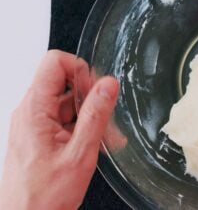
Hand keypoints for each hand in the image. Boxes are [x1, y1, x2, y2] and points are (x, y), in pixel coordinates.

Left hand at [0, 50, 119, 209]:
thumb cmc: (43, 197)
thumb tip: (107, 85)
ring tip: (104, 137)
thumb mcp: (79, 155)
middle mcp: (29, 112)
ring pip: (66, 102)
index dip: (80, 69)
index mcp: (34, 110)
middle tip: (104, 116)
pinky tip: (94, 144)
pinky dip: (81, 126)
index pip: (54, 62)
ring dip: (88, 114)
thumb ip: (95, 116)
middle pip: (62, 81)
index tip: (96, 89)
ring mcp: (33, 124)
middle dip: (89, 95)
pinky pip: (63, 119)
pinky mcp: (38, 136)